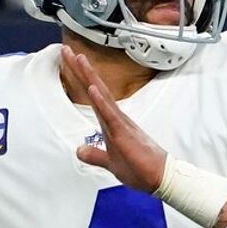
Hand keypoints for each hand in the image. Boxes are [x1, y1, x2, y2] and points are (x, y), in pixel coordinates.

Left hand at [61, 46, 166, 191]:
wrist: (160, 178)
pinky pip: (110, 115)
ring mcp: (120, 123)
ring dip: (89, 77)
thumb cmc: (140, 168)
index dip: (81, 78)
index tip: (70, 61)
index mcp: (111, 121)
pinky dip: (101, 101)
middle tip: (66, 49)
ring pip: (102, 95)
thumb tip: (79, 150)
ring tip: (78, 59)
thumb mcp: (110, 162)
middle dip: (79, 69)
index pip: (93, 95)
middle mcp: (115, 117)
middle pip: (94, 88)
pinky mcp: (124, 134)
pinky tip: (92, 89)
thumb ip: (94, 154)